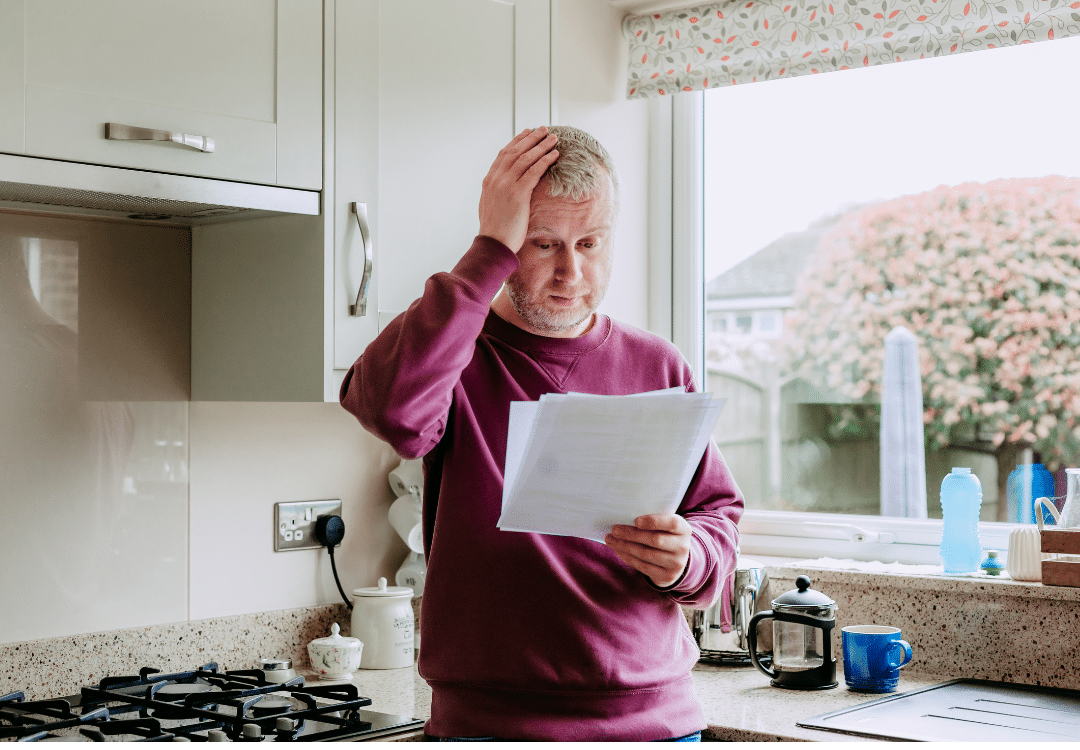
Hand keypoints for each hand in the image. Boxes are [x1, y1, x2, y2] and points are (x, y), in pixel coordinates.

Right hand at [478, 127, 559, 252]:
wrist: (493, 244)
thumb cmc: (495, 231)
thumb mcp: (491, 207)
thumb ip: (497, 193)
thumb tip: (504, 190)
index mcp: (489, 181)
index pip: (504, 154)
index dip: (517, 141)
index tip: (527, 133)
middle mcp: (496, 179)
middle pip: (516, 151)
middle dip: (531, 138)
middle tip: (543, 129)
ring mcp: (506, 185)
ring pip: (526, 158)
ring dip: (541, 146)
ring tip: (553, 138)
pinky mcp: (518, 194)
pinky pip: (534, 171)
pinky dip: (545, 160)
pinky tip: (554, 155)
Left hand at [605, 514, 691, 587]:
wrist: (676, 560)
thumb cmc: (665, 536)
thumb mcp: (666, 526)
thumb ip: (653, 521)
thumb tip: (625, 516)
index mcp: (684, 529)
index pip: (672, 523)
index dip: (654, 521)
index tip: (636, 521)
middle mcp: (683, 547)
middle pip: (655, 540)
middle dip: (632, 534)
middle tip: (615, 530)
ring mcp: (676, 563)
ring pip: (646, 554)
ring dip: (625, 546)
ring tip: (611, 540)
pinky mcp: (666, 576)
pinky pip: (643, 566)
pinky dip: (628, 557)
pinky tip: (618, 550)